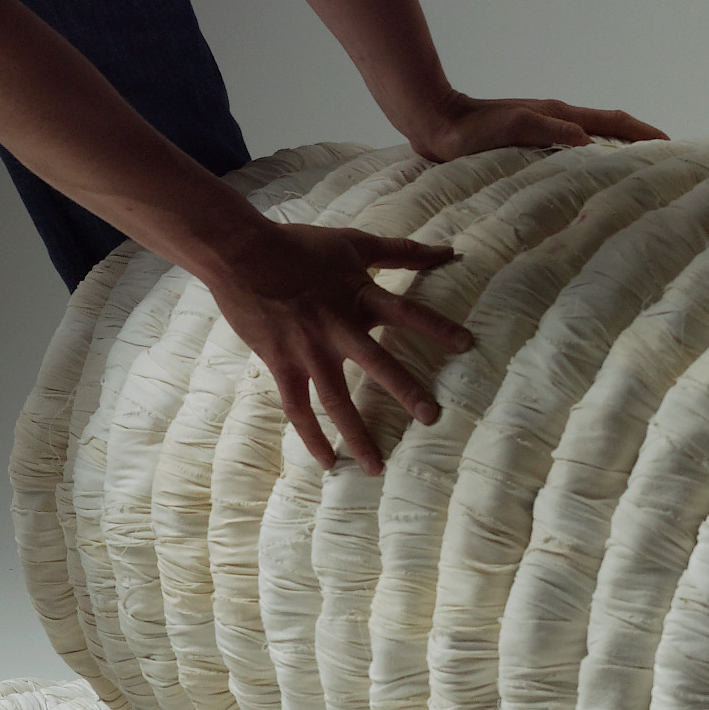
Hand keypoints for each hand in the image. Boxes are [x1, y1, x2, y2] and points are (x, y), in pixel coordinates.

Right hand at [207, 216, 475, 471]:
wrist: (240, 253)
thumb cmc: (299, 245)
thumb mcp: (354, 243)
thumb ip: (402, 251)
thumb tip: (447, 249)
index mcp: (359, 296)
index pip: (407, 313)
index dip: (438, 327)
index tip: (467, 345)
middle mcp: (337, 327)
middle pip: (378, 362)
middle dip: (406, 390)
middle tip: (432, 417)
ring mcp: (308, 350)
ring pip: (336, 400)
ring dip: (356, 434)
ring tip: (376, 466)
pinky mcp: (281, 364)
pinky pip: (298, 408)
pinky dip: (311, 437)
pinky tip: (326, 461)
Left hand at [404, 91, 669, 159]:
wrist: (434, 122)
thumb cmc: (468, 129)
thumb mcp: (509, 128)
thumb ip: (545, 129)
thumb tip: (586, 139)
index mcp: (559, 115)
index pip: (612, 122)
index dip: (642, 132)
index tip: (670, 144)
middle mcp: (556, 119)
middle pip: (609, 127)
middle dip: (639, 140)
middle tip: (665, 161)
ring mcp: (544, 129)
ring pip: (593, 139)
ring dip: (617, 151)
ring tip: (636, 172)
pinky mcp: (529, 142)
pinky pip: (573, 150)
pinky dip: (592, 160)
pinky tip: (589, 178)